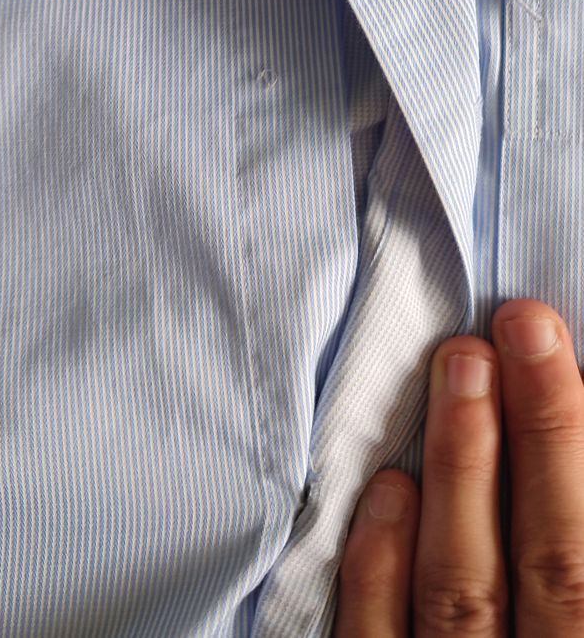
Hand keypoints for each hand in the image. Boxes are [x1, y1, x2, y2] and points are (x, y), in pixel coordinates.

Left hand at [333, 298, 583, 635]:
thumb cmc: (536, 610)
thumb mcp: (562, 585)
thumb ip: (560, 512)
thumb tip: (545, 400)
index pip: (579, 550)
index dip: (564, 435)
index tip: (539, 335)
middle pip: (546, 559)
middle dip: (532, 433)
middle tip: (507, 331)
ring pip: (460, 591)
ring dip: (460, 472)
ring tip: (457, 370)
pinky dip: (378, 569)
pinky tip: (384, 489)